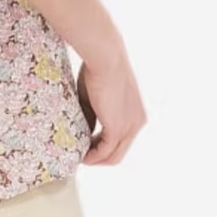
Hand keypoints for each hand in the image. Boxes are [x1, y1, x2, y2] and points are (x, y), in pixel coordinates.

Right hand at [78, 42, 146, 166]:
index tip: (86, 144)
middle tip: (81, 155)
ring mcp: (130, 126)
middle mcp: (138, 122)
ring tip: (78, 157)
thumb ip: (94, 117)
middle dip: (99, 156)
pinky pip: (105, 151)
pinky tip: (80, 155)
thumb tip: (85, 132)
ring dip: (95, 159)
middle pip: (119, 152)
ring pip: (113, 156)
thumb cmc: (98, 68)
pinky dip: (92, 157)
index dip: (103, 145)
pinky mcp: (118, 127)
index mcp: (136, 113)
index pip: (121, 139)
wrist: (105, 57)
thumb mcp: (97, 97)